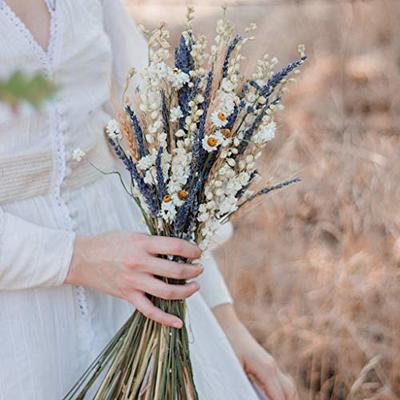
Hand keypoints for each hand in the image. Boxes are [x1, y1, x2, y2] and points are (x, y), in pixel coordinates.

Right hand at [66, 231, 202, 327]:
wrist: (81, 259)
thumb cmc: (107, 243)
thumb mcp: (132, 234)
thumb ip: (153, 241)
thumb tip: (175, 248)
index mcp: (143, 244)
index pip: (176, 247)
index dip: (192, 250)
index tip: (198, 252)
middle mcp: (140, 263)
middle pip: (176, 271)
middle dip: (194, 271)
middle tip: (200, 269)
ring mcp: (134, 282)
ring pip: (168, 292)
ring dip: (187, 291)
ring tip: (195, 286)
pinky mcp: (128, 295)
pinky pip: (150, 310)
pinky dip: (165, 319)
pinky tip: (178, 322)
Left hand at [213, 304, 297, 399]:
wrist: (227, 325)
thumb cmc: (228, 344)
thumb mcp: (234, 368)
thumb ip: (242, 387)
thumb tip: (247, 396)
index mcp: (266, 368)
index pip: (279, 397)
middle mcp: (272, 366)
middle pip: (288, 393)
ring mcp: (271, 363)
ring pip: (288, 387)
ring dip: (286, 398)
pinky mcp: (267, 362)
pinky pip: (282, 381)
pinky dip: (283, 393)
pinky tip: (275, 398)